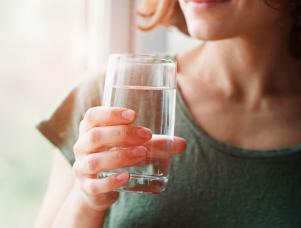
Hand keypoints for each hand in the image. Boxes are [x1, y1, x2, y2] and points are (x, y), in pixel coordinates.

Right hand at [72, 106, 186, 210]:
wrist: (97, 188)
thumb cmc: (116, 156)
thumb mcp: (132, 146)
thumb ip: (155, 144)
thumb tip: (182, 144)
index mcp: (90, 130)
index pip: (93, 116)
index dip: (110, 113)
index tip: (133, 115)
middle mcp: (82, 147)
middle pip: (95, 136)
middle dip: (122, 134)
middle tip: (146, 135)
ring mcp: (82, 168)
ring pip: (95, 161)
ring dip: (119, 156)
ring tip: (142, 154)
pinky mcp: (88, 188)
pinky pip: (95, 185)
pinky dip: (111, 181)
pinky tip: (126, 177)